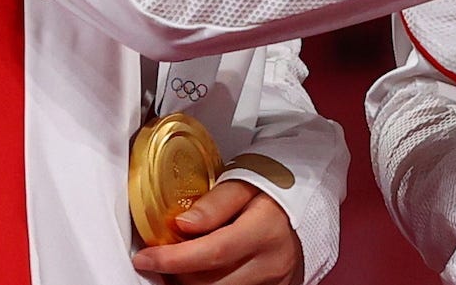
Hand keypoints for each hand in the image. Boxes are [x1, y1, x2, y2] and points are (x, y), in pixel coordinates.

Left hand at [129, 179, 302, 284]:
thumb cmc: (273, 187)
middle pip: (209, 282)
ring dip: (191, 282)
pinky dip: (211, 284)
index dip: (172, 259)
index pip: (212, 252)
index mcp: (265, 230)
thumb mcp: (244, 182)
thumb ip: (214, 203)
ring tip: (184, 261)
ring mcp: (275, 282)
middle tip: (162, 255)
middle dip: (177, 273)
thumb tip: (182, 224)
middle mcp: (272, 262)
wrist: (310, 201)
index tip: (145, 258)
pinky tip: (203, 271)